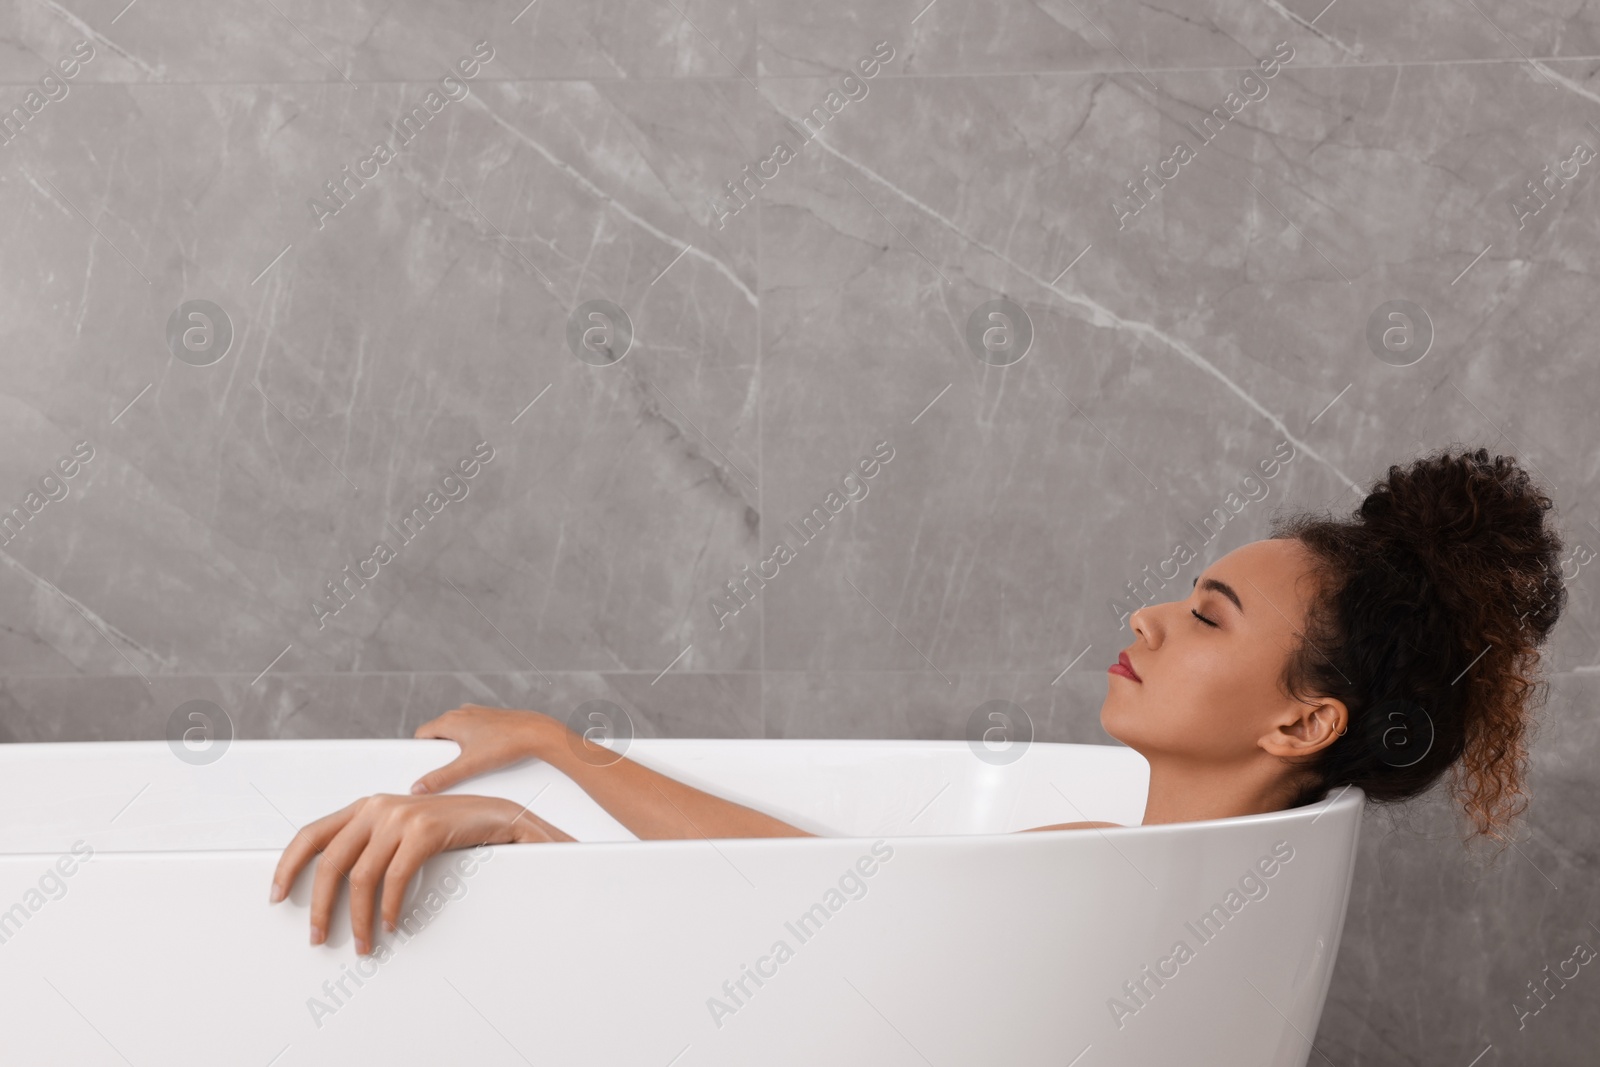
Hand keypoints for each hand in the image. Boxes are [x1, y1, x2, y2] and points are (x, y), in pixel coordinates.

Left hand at [267, 792, 573, 954]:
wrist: (497, 816)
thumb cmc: (447, 829)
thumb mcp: (400, 830)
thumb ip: (369, 843)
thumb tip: (330, 882)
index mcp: (366, 806)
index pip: (311, 834)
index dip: (288, 865)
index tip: (276, 896)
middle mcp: (378, 806)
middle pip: (330, 861)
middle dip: (317, 905)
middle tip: (316, 937)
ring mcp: (401, 816)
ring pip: (361, 877)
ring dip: (356, 918)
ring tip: (360, 943)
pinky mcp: (425, 830)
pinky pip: (394, 879)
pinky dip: (387, 908)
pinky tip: (389, 924)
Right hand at [410, 703, 556, 793]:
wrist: (537, 733)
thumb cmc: (505, 744)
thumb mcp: (469, 766)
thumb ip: (442, 778)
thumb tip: (419, 788)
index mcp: (450, 720)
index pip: (421, 734)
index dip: (419, 752)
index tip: (423, 767)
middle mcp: (462, 712)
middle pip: (438, 734)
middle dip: (438, 753)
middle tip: (446, 770)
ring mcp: (477, 713)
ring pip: (456, 732)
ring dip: (456, 748)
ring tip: (466, 764)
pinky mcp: (491, 718)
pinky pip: (472, 731)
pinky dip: (471, 743)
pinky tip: (483, 756)